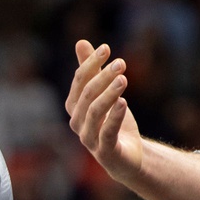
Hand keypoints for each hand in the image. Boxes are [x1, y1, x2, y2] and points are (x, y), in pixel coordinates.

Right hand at [65, 40, 139, 181]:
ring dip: (109, 94)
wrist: (125, 156)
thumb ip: (91, 71)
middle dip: (103, 77)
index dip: (91, 63)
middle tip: (121, 63)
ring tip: (123, 79)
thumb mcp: (103, 93)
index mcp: (74, 106)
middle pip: (87, 95)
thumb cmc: (112, 122)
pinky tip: (124, 102)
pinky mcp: (104, 151)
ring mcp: (88, 137)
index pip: (79, 81)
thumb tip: (81, 42)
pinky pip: (107, 132)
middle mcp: (77, 122)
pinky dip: (114, 117)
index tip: (106, 48)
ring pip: (95, 112)